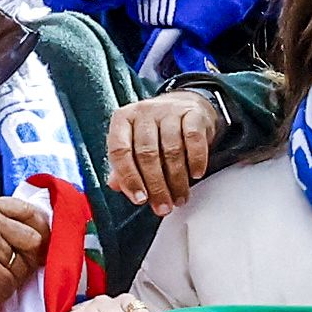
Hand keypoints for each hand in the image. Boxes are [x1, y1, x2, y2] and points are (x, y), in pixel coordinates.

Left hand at [100, 91, 220, 210]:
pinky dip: (195, 160)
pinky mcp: (192, 112)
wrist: (186, 105)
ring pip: (171, 150)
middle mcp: (143, 112)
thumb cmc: (157, 131)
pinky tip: (195, 174)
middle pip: (147, 153)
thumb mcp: (135, 145)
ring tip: (179, 198)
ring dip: (177, 180)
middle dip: (156, 187)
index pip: (120, 151)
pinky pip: (193, 139)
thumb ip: (124, 166)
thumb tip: (116, 186)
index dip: (129, 178)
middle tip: (163, 206)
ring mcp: (168, 110)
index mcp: (123, 120)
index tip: (140, 199)